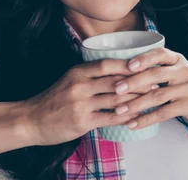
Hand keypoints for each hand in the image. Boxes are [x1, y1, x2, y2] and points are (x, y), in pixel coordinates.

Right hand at [21, 59, 157, 145]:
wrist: (31, 119)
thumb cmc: (54, 99)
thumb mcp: (69, 79)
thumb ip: (90, 74)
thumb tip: (118, 69)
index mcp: (78, 72)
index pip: (107, 64)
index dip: (127, 65)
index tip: (145, 65)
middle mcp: (80, 85)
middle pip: (115, 81)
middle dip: (138, 82)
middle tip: (156, 82)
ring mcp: (80, 104)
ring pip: (115, 99)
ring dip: (136, 100)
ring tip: (151, 99)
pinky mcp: (82, 121)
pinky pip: (109, 118)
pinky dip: (125, 117)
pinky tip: (136, 116)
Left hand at [112, 48, 187, 130]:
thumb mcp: (180, 72)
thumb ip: (159, 69)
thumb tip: (124, 69)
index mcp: (178, 60)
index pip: (159, 53)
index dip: (143, 58)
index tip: (127, 65)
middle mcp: (184, 71)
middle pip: (156, 74)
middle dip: (133, 82)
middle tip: (116, 89)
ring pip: (157, 95)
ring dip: (136, 104)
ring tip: (119, 110)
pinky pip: (164, 113)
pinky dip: (146, 119)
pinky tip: (133, 124)